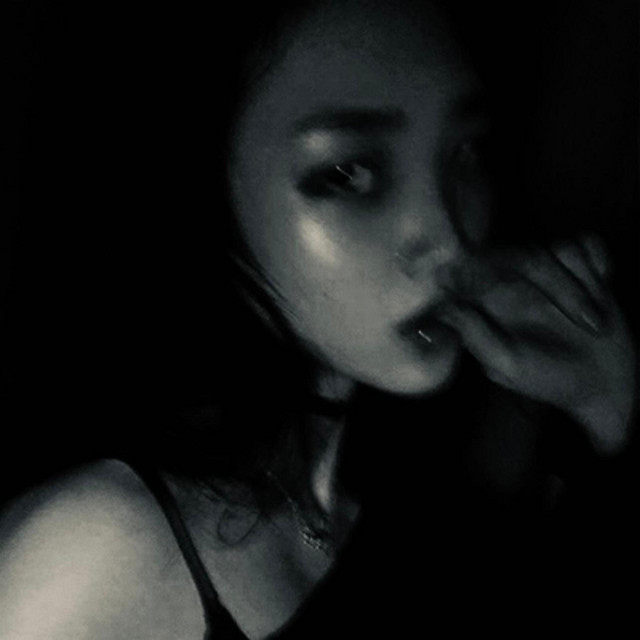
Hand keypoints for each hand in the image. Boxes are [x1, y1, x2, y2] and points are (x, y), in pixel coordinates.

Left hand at [437, 235, 636, 455]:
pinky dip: (598, 267)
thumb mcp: (507, 365)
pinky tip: (603, 293)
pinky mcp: (580, 268)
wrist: (601, 383)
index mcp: (489, 302)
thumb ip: (475, 335)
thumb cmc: (548, 379)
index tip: (505, 284)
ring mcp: (548, 272)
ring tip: (596, 323)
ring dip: (583, 285)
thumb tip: (445, 308)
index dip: (482, 265)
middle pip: (524, 255)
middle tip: (586, 323)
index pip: (475, 267)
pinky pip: (587, 246)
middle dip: (558, 283)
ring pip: (558, 249)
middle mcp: (515, 281)